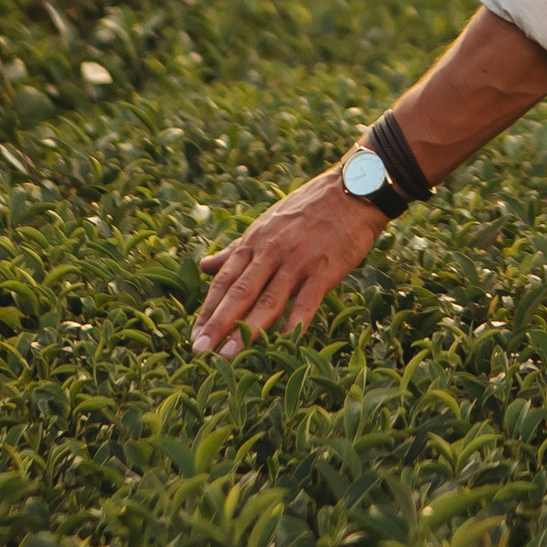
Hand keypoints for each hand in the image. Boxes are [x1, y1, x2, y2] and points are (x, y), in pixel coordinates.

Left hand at [191, 163, 380, 357]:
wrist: (352, 190)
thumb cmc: (308, 209)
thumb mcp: (266, 223)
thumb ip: (235, 250)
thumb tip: (203, 266)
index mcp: (255, 241)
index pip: (225, 281)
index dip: (208, 310)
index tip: (194, 337)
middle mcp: (271, 251)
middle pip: (240, 292)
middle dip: (218, 324)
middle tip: (200, 352)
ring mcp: (298, 260)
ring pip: (268, 299)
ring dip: (246, 330)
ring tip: (228, 356)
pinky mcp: (325, 269)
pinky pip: (307, 301)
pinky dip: (294, 322)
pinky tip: (283, 343)